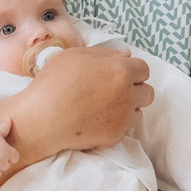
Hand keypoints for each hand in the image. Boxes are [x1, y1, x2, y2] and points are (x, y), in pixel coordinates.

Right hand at [0, 43, 148, 162]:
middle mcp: (127, 94)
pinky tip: (97, 120)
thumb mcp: (75, 56)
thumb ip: (105, 54)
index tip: (120, 75)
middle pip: (148, 92)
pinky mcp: (115, 136)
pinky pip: (125, 128)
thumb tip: (126, 56)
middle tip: (114, 91)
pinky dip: (116, 124)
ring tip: (104, 107)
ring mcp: (123, 117)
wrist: (42, 118)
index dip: (132, 71)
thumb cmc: (54, 82)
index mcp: (120, 70)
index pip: (143, 69)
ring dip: (128, 108)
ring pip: (139, 111)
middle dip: (136, 90)